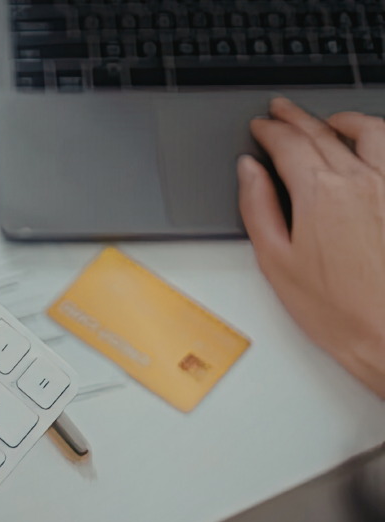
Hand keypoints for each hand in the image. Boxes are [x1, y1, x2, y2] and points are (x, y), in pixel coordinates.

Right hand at [238, 97, 384, 397]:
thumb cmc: (339, 309)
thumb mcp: (276, 261)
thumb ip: (258, 207)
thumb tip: (249, 172)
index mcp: (319, 192)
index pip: (289, 144)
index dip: (270, 130)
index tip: (261, 126)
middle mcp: (360, 180)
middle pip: (324, 133)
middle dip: (298, 118)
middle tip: (282, 112)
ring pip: (370, 132)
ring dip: (345, 120)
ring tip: (331, 120)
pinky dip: (379, 142)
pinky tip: (373, 148)